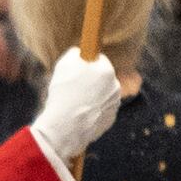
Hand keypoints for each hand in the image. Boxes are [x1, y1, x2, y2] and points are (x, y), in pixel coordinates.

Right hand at [32, 47, 122, 166]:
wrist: (66, 126)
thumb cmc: (64, 93)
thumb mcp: (64, 64)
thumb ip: (76, 53)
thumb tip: (80, 53)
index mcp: (107, 71)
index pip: (99, 60)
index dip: (87, 63)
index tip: (79, 67)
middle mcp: (116, 87)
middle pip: (102, 78)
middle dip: (90, 80)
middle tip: (73, 86)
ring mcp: (115, 105)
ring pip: (102, 94)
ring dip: (91, 95)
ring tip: (73, 101)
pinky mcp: (110, 120)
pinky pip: (100, 110)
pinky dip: (91, 110)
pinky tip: (78, 113)